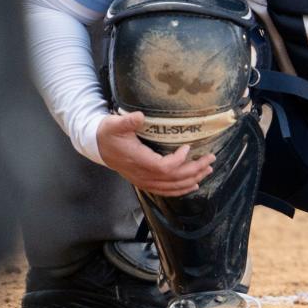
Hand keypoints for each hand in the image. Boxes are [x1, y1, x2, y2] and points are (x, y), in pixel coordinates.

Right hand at [96, 111, 213, 196]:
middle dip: (194, 169)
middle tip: (210, 159)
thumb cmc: (108, 133)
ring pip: (171, 187)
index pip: (163, 167)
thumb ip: (127, 121)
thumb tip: (140, 117)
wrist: (97, 146)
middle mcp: (142, 174)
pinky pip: (165, 191)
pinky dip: (181, 189)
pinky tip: (194, 185)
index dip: (178, 160)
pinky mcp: (144, 182)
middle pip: (173, 178)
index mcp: (138, 160)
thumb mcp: (114, 124)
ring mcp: (143, 180)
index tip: (188, 147)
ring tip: (207, 170)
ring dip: (192, 179)